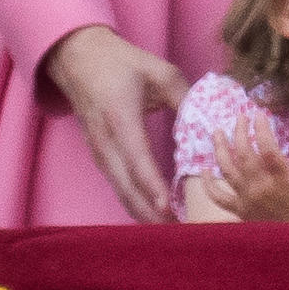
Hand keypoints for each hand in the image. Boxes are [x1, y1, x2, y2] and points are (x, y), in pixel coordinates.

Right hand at [44, 25, 187, 221]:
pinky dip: (134, 202)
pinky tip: (153, 213)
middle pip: (127, 187)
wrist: (78, 58)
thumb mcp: (157, 70)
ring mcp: (99, 152)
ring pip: (120, 192)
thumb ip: (184, 96)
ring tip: (171, 229)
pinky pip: (117, 186)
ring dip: (143, 213)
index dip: (152, 187)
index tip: (168, 208)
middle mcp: (106, 141)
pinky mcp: (99, 157)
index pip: (137, 160)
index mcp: (120, 118)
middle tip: (180, 231)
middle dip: (151, 214)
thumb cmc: (120, 62)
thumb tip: (209, 121)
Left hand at [202, 111, 288, 221]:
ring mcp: (248, 200)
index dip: (261, 128)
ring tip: (216, 131)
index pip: (267, 149)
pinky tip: (204, 169)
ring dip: (219, 149)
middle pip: (243, 154)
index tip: (259, 113)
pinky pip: (219, 197)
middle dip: (239, 131)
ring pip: (227, 170)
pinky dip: (209, 184)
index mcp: (282, 180)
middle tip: (240, 115)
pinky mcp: (240, 211)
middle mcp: (261, 188)